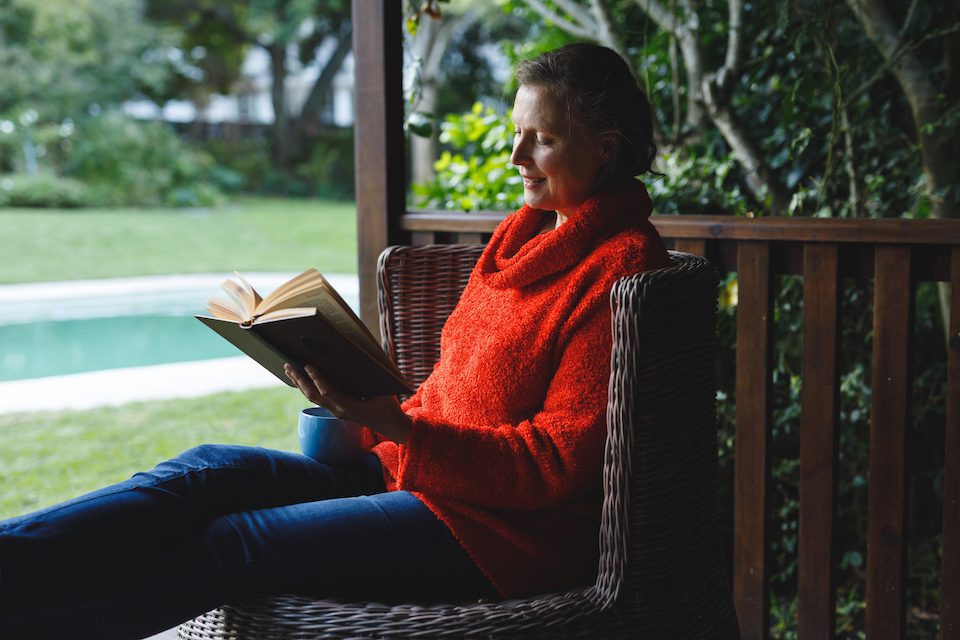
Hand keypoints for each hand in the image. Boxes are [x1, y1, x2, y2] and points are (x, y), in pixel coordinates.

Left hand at [284, 364, 410, 443]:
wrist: (390, 425)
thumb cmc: (388, 405)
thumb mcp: (382, 390)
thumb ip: (370, 376)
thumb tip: (362, 355)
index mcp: (349, 406)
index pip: (327, 391)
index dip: (317, 378)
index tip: (308, 365)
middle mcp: (338, 410)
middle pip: (313, 395)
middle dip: (300, 380)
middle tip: (288, 365)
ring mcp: (335, 411)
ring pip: (312, 398)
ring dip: (299, 383)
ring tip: (289, 370)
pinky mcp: (336, 409)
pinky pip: (317, 398)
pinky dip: (307, 387)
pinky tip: (302, 380)